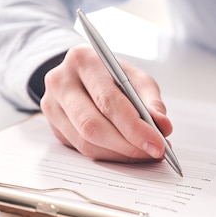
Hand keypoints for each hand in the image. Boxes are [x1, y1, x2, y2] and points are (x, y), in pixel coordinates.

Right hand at [41, 44, 171, 161]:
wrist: (81, 73)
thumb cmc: (111, 74)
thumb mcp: (135, 78)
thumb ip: (151, 101)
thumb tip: (163, 127)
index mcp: (83, 60)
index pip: (108, 100)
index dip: (134, 126)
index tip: (157, 143)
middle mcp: (61, 82)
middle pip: (92, 125)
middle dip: (128, 145)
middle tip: (153, 153)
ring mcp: (52, 105)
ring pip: (86, 142)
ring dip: (119, 154)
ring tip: (144, 154)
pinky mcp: (53, 126)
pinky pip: (82, 149)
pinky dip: (109, 155)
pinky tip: (127, 153)